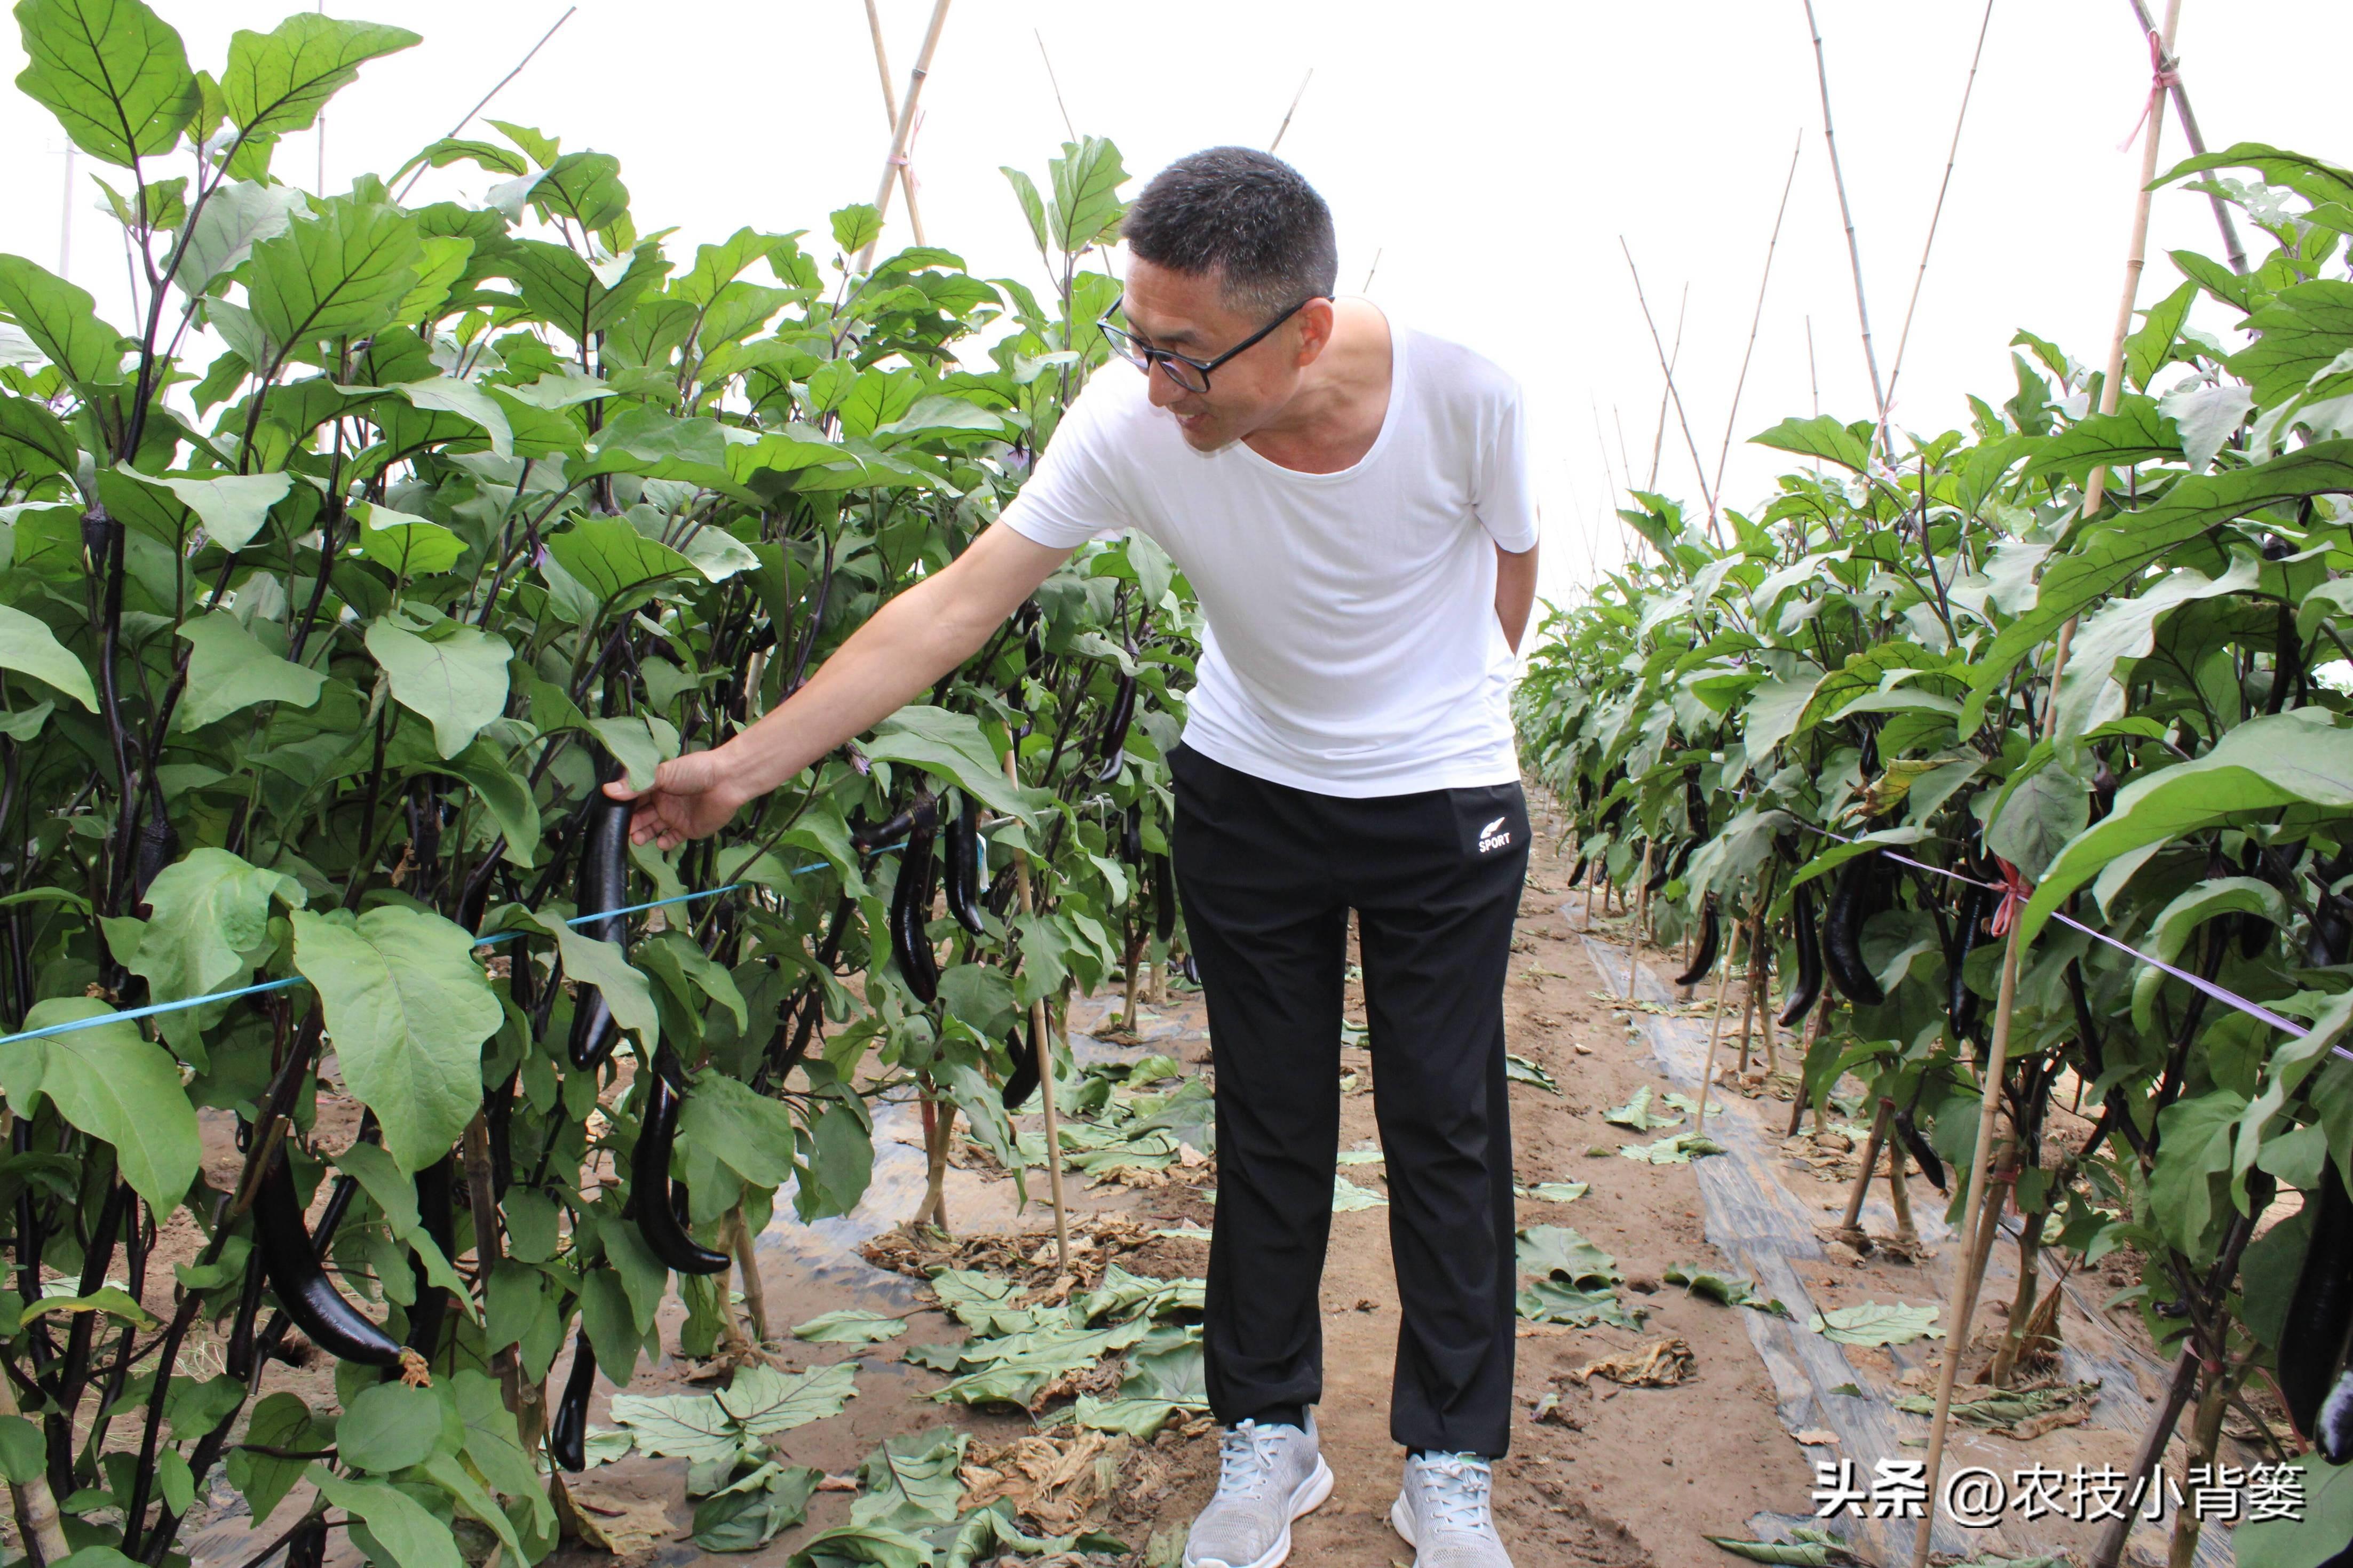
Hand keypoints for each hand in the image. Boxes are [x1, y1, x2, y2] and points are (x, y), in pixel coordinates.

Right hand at [607, 748, 750, 849]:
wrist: (728, 781)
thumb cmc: (695, 771)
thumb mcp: (663, 774)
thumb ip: (637, 785)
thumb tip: (607, 790)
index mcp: (655, 786)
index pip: (634, 798)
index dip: (623, 807)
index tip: (611, 815)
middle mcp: (663, 802)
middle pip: (641, 816)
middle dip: (631, 824)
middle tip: (624, 831)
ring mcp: (675, 816)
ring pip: (653, 829)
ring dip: (644, 835)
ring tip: (637, 839)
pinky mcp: (688, 829)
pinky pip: (673, 839)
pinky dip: (665, 843)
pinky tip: (661, 842)